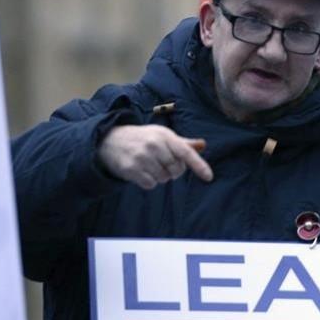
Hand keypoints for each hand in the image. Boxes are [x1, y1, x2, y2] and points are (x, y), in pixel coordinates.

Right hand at [98, 124, 212, 188]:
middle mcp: (154, 145)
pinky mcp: (131, 169)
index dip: (199, 165)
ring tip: (148, 165)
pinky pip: (151, 185)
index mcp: (164, 136)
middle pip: (176, 170)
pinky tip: (141, 171)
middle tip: (161, 163)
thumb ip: (182, 143)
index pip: (186, 152)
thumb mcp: (161, 135)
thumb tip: (202, 145)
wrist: (110, 140)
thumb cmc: (142, 138)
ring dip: (159, 176)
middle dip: (172, 171)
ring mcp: (142, 157)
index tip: (209, 176)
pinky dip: (148, 182)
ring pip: (163, 179)